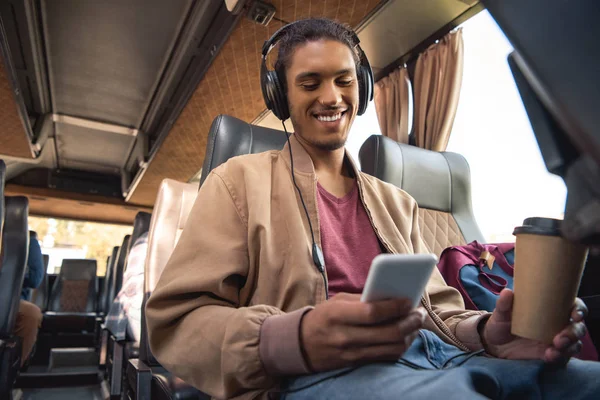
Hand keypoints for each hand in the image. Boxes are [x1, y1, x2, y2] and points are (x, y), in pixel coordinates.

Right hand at [300, 293, 425, 371]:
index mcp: (338, 315)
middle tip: (420, 314)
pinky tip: (405, 336)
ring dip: (410, 335)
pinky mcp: (358, 364)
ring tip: (415, 324)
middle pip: (388, 333)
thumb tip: (392, 297)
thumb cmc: (322, 317)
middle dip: (410, 322)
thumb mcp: (336, 302)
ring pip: (392, 348)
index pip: (372, 313)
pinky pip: (387, 357)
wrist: (301, 345)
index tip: (409, 301)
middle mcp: (346, 336)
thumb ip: (362, 300)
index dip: (394, 307)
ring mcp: (352, 354)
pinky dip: (400, 346)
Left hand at [481, 289, 586, 363]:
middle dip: (574, 332)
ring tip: (554, 348)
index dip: (579, 309)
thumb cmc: (501, 322)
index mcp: (551, 309)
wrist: (494, 343)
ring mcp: (555, 340)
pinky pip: (562, 357)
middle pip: (577, 327)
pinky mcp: (550, 353)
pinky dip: (559, 357)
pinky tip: (549, 356)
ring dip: (569, 346)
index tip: (575, 314)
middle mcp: (557, 324)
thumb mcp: (501, 312)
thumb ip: (504, 303)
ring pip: (574, 343)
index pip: (572, 306)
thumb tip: (508, 292)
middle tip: (560, 338)